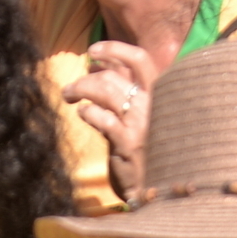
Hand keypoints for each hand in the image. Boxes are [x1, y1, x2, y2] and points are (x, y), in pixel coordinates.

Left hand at [67, 40, 164, 200]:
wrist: (166, 187)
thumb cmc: (156, 149)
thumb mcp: (150, 116)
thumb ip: (131, 93)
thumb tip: (102, 69)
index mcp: (163, 94)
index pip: (140, 61)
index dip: (115, 50)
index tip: (93, 50)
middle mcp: (154, 105)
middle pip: (115, 76)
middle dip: (89, 75)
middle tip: (73, 84)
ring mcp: (141, 124)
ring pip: (105, 91)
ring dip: (81, 89)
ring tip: (69, 95)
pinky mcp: (128, 143)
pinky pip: (101, 118)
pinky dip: (88, 112)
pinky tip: (83, 113)